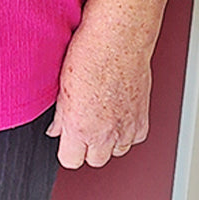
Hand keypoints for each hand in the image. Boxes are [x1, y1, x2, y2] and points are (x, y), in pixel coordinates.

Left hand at [47, 18, 151, 167]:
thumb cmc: (89, 54)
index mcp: (81, 128)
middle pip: (95, 160)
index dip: (66, 149)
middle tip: (82, 124)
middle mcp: (106, 133)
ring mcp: (127, 128)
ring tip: (99, 115)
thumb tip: (56, 129)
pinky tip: (116, 111)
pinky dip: (127, 130)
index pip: (70, 160)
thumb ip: (59, 116)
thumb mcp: (61, 85)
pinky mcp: (143, 119)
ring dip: (108, 140)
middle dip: (87, 147)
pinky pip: (134, 137)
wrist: (118, 38)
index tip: (64, 138)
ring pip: (116, 151)